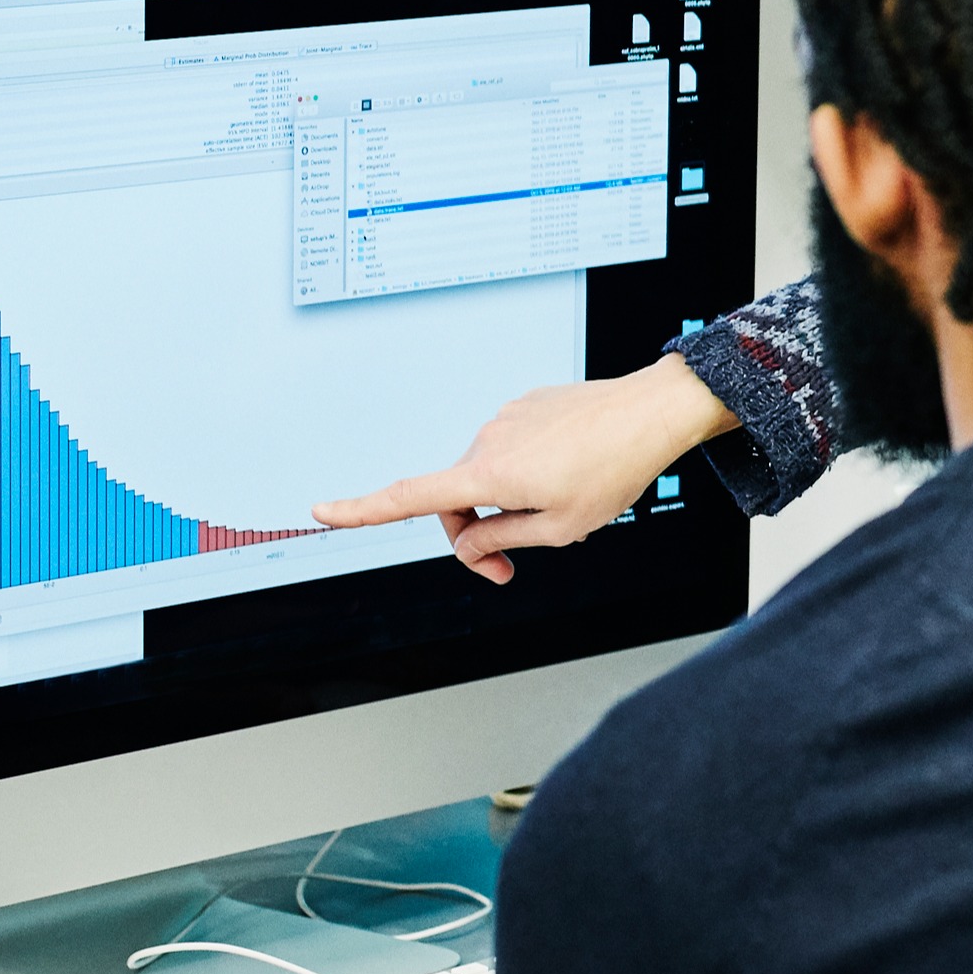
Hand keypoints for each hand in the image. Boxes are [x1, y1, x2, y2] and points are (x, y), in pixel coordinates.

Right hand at [312, 357, 735, 582]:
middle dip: (475, 536)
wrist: (650, 414)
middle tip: (510, 567)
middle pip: (455, 501)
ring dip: (508, 502)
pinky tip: (569, 473)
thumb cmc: (613, 471)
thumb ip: (502, 541)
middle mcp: (487, 440)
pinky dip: (527, 472)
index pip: (411, 497)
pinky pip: (513, 450)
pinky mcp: (525, 406)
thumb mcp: (558, 529)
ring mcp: (505, 419)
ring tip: (561, 506)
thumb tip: (469, 542)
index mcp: (489, 474)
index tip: (321, 511)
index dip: (361, 509)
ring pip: (487, 477)